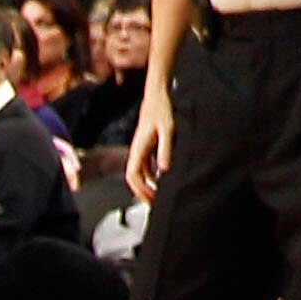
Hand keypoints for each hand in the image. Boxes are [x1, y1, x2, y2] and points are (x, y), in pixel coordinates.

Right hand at [127, 86, 172, 204]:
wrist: (157, 96)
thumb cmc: (162, 110)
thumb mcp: (167, 130)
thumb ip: (164, 149)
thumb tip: (163, 169)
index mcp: (138, 148)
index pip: (133, 175)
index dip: (140, 189)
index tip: (151, 199)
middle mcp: (137, 150)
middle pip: (134, 177)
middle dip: (142, 192)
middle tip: (154, 203)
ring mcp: (141, 148)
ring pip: (139, 172)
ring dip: (147, 184)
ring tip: (158, 195)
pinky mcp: (146, 145)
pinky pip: (145, 164)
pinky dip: (150, 174)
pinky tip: (160, 177)